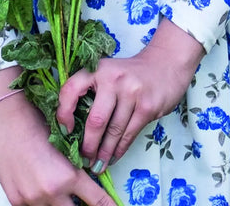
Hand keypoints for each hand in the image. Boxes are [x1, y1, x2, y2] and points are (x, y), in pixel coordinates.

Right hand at [0, 92, 116, 205]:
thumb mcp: (65, 145)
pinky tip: (38, 186)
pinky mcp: (16, 201)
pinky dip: (40, 200)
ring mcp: (32, 200)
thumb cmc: (39, 123)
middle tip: (81, 196)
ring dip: (60, 202)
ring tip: (57, 185)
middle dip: (80, 205)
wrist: (8, 118)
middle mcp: (51, 192)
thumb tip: (87, 179)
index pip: (97, 201)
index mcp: (69, 176)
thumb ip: (75, 168)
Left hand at [56, 18, 204, 170]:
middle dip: (88, 145)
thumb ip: (92, 92)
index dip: (63, 112)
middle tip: (83, 159)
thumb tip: (73, 128)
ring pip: (113, 131)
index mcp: (98, 69)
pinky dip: (119, 150)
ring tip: (97, 165)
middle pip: (96, 120)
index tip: (65, 131)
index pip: (72, 89)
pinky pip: (129, 134)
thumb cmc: (130, 73)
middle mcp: (114, 79)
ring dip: (104, 153)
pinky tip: (113, 158)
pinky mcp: (147, 106)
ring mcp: (132, 92)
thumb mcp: (108, 73)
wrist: (166, 64)